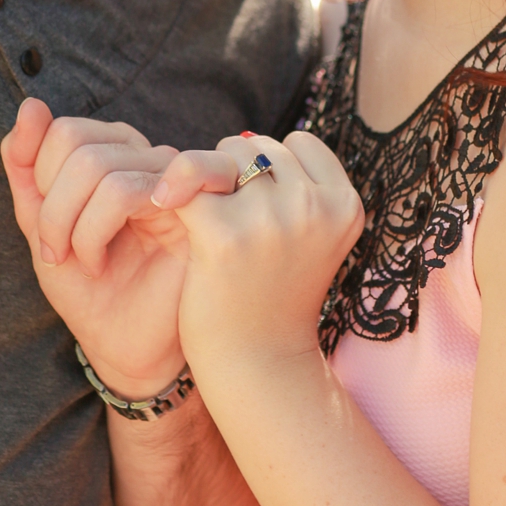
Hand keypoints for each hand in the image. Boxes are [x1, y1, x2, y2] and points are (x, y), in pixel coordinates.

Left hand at [1, 99, 191, 398]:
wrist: (127, 349)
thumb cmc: (91, 289)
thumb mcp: (43, 226)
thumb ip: (28, 168)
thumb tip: (30, 104)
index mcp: (116, 154)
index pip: (61, 129)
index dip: (38, 179)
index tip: (43, 234)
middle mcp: (147, 158)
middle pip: (76, 142)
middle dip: (52, 206)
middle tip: (58, 253)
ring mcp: (173, 180)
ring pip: (100, 167)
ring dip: (73, 226)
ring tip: (85, 262)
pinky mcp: (192, 210)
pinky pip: (130, 190)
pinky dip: (97, 228)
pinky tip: (103, 258)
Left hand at [157, 131, 363, 374]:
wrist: (258, 366)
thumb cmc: (275, 296)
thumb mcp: (308, 237)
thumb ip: (292, 186)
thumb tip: (240, 139)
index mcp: (345, 205)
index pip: (300, 143)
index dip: (272, 170)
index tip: (261, 208)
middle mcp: (315, 206)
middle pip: (256, 147)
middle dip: (234, 177)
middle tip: (232, 228)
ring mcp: (272, 218)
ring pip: (219, 160)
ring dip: (204, 186)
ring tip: (208, 228)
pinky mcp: (224, 235)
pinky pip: (185, 184)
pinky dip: (168, 194)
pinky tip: (160, 213)